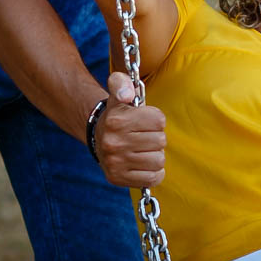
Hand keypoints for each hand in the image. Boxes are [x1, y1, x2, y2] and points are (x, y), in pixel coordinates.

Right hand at [93, 72, 165, 187]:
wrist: (98, 138)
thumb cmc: (118, 114)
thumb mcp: (117, 92)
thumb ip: (121, 83)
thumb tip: (128, 93)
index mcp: (116, 120)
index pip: (159, 120)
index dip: (155, 120)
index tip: (144, 121)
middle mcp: (113, 142)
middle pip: (161, 141)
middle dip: (156, 137)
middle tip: (143, 136)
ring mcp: (114, 162)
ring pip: (159, 160)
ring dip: (155, 155)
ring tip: (143, 150)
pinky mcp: (117, 178)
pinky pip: (153, 178)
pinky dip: (153, 172)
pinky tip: (144, 164)